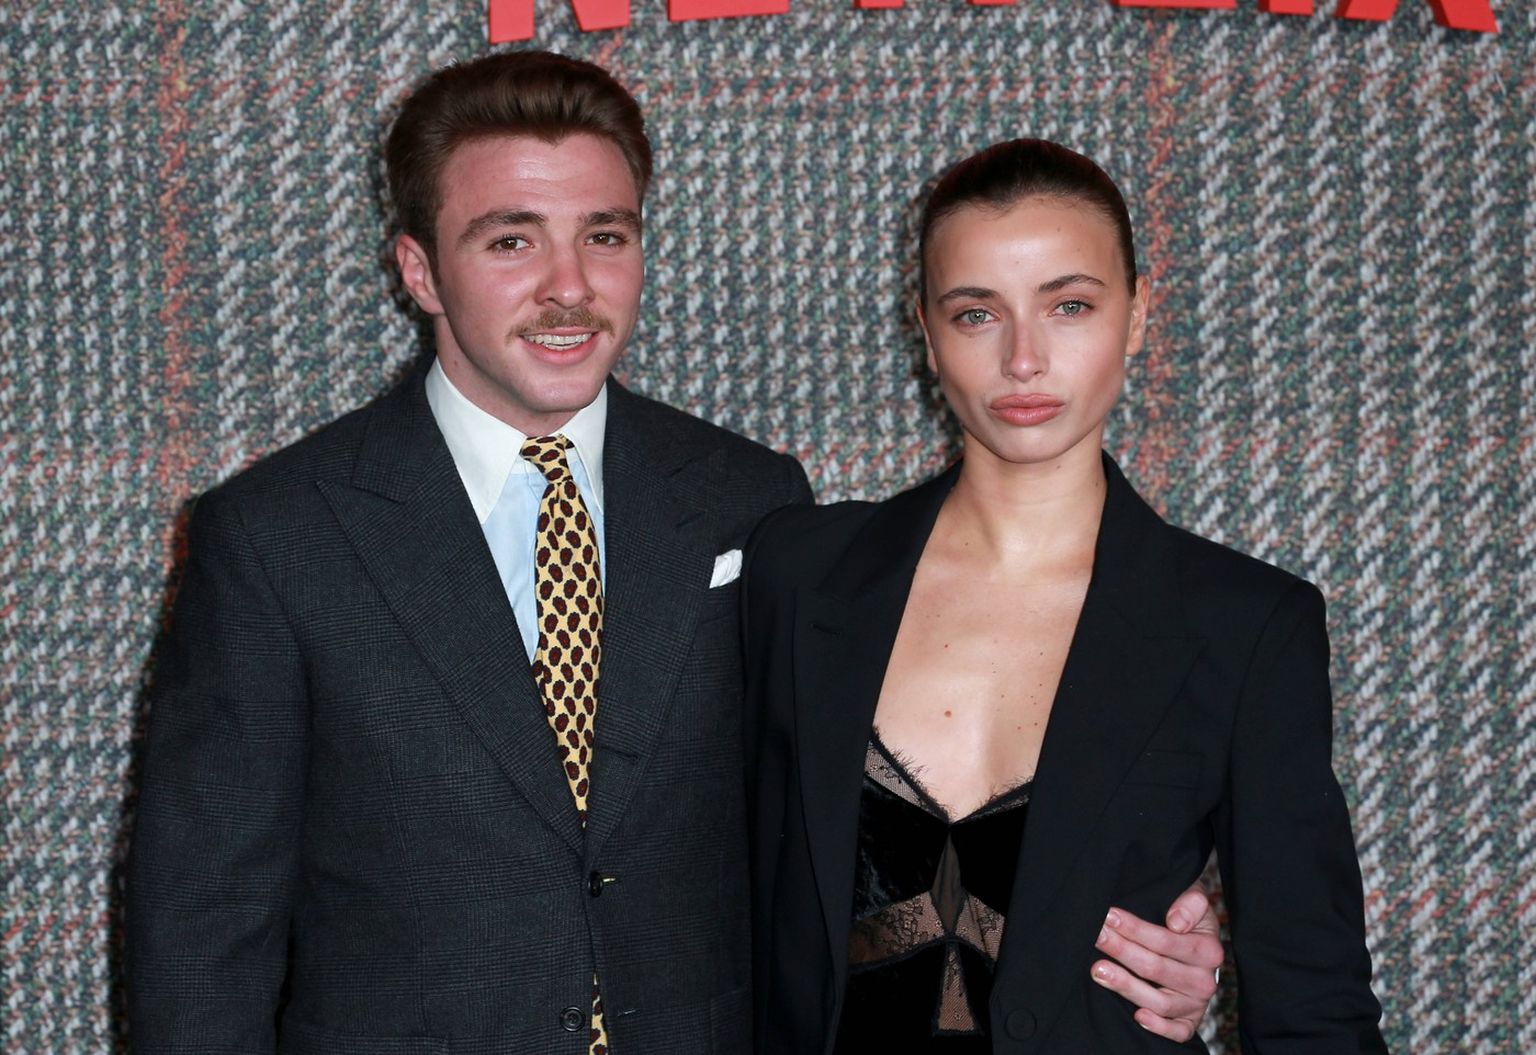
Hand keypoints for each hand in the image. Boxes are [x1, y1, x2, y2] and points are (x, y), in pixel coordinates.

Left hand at [1090, 885, 1224, 1041]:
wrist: (1199, 945)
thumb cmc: (1188, 919)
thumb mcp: (1196, 900)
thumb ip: (1191, 903)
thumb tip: (1176, 922)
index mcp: (1208, 950)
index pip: (1166, 941)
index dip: (1135, 929)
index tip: (1109, 916)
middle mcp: (1205, 980)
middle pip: (1156, 968)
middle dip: (1121, 950)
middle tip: (1096, 936)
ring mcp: (1196, 1003)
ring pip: (1159, 1001)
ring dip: (1126, 986)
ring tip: (1098, 970)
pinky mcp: (1189, 1021)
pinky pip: (1178, 1032)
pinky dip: (1159, 1027)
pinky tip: (1138, 1017)